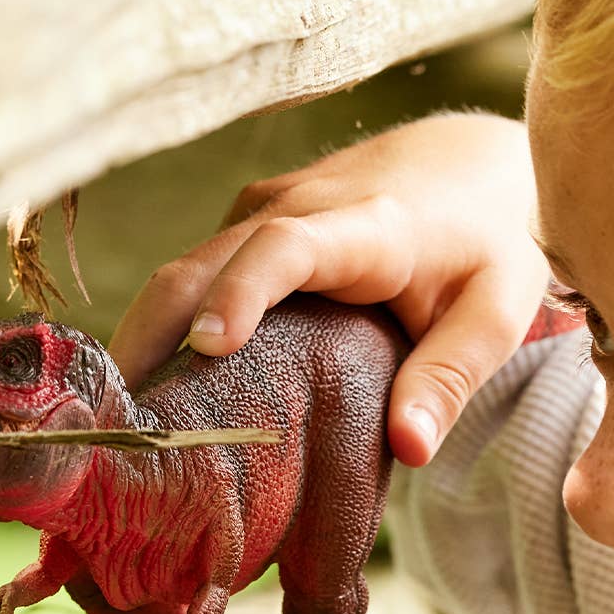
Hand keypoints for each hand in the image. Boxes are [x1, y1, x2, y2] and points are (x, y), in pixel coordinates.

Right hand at [108, 112, 548, 465]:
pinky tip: (161, 386)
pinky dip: (168, 326)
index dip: (239, 294)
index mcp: (365, 228)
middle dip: (149, 341)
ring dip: (147, 340)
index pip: (284, 247)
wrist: (469, 164)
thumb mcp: (495, 313)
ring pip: (182, 272)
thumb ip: (452, 376)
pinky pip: (195, 273)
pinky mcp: (248, 221)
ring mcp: (263, 208)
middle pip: (198, 266)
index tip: (207, 349)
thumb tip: (409, 450)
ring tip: (124, 422)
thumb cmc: (489, 243)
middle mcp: (298, 206)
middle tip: (118, 431)